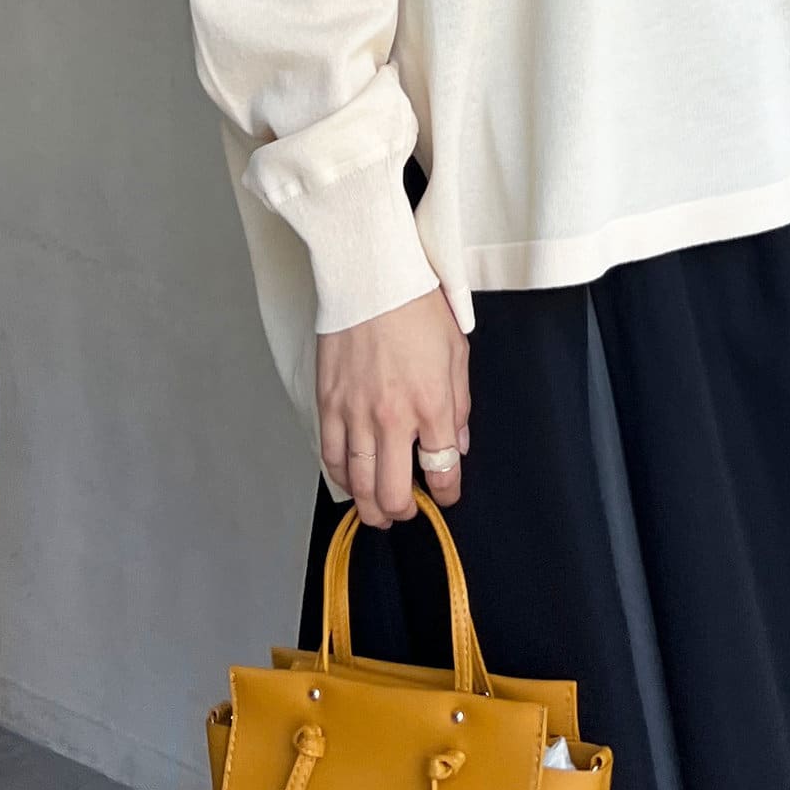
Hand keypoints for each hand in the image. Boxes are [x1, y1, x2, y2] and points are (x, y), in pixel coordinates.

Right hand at [316, 286, 471, 527]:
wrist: (371, 278)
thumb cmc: (417, 307)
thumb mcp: (456, 353)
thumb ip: (460, 404)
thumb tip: (458, 444)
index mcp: (432, 404)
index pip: (442, 469)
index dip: (446, 491)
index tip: (445, 493)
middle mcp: (393, 417)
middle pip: (394, 492)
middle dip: (404, 511)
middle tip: (407, 510)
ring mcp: (356, 413)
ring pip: (358, 483)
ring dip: (369, 506)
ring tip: (378, 510)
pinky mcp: (329, 404)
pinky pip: (331, 456)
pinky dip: (341, 476)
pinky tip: (351, 479)